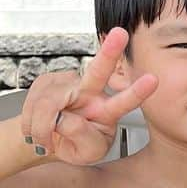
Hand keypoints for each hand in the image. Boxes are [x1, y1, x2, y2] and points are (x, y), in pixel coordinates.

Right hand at [20, 27, 157, 164]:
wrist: (49, 141)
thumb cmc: (74, 145)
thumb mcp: (86, 153)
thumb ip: (83, 139)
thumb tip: (68, 119)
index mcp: (108, 111)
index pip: (125, 102)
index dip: (138, 92)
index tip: (153, 80)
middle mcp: (91, 93)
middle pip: (99, 71)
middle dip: (109, 52)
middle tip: (120, 34)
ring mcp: (69, 85)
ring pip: (50, 103)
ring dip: (41, 126)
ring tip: (46, 137)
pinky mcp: (47, 82)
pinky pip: (33, 103)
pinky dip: (31, 121)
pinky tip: (38, 126)